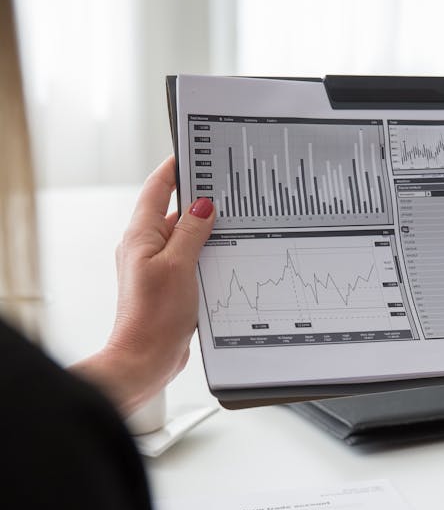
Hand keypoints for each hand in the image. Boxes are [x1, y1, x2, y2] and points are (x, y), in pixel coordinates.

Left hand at [70, 156, 214, 414]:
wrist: (146, 359)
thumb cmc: (153, 317)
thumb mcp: (177, 266)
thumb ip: (191, 232)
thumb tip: (202, 205)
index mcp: (141, 236)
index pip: (157, 189)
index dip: (174, 168)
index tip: (193, 151)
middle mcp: (147, 248)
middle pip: (174, 211)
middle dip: (199, 197)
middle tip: (226, 183)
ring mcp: (159, 267)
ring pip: (187, 237)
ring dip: (208, 228)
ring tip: (235, 217)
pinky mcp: (171, 286)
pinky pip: (192, 259)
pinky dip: (209, 253)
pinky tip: (228, 254)